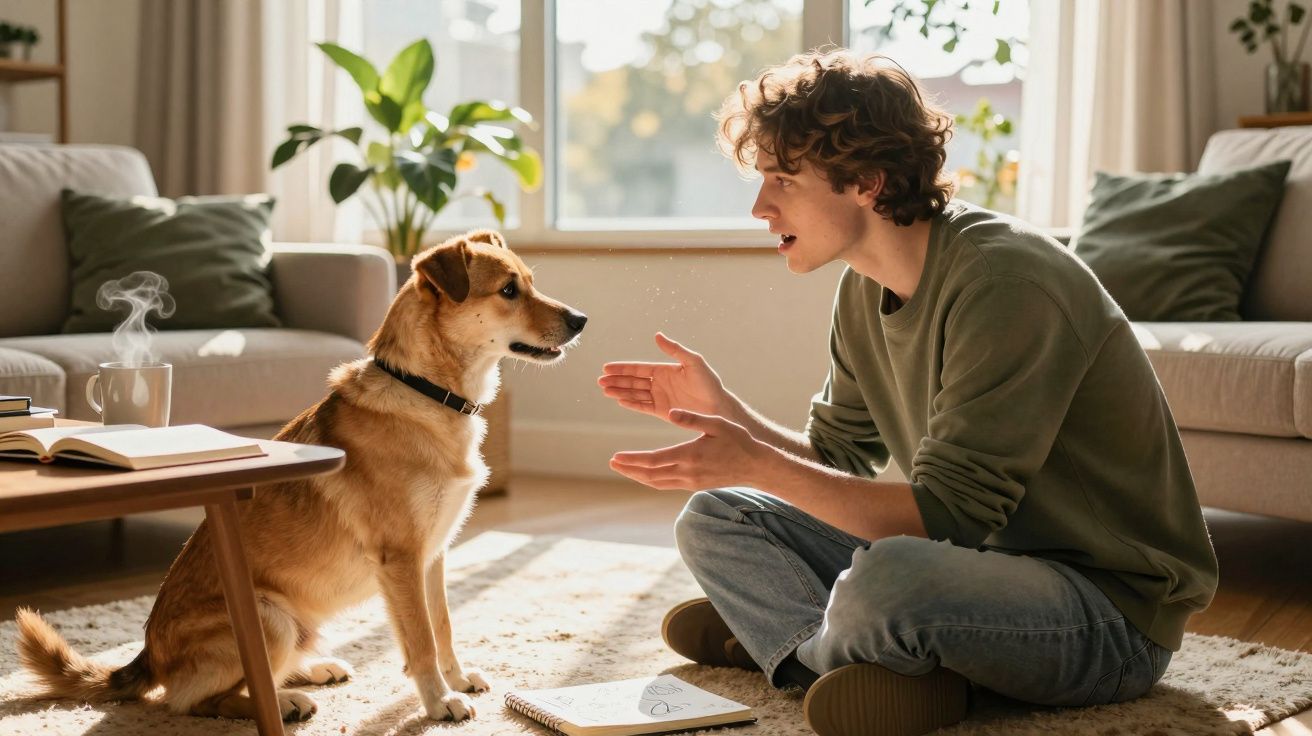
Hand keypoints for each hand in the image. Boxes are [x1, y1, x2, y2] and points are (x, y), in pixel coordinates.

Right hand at [598, 333, 731, 424]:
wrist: (718, 407)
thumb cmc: (709, 383)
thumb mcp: (693, 362)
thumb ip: (675, 349)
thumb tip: (658, 335)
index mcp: (664, 369)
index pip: (639, 368)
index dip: (622, 368)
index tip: (606, 367)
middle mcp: (659, 382)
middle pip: (633, 381)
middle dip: (616, 380)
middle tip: (600, 381)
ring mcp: (660, 397)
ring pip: (635, 393)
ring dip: (620, 391)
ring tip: (605, 390)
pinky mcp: (662, 411)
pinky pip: (643, 406)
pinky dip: (631, 404)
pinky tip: (620, 401)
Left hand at [609, 409, 768, 490]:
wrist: (756, 466)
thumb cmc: (738, 441)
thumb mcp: (716, 424)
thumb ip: (692, 418)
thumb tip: (671, 411)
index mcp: (690, 454)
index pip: (653, 460)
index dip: (632, 460)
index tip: (616, 457)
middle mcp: (687, 472)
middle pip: (650, 474)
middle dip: (629, 469)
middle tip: (612, 463)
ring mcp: (691, 481)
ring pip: (657, 482)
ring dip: (638, 476)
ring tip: (623, 468)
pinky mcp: (694, 485)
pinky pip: (667, 485)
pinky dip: (652, 480)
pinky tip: (645, 474)